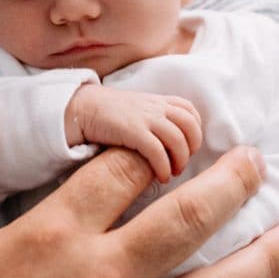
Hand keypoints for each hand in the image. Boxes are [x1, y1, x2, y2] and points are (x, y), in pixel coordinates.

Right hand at [67, 83, 202, 181]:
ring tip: (171, 173)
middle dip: (192, 148)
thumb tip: (174, 142)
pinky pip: (158, 152)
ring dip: (180, 161)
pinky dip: (164, 167)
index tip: (188, 147)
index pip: (190, 111)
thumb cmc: (111, 115)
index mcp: (159, 100)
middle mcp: (157, 107)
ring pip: (178, 140)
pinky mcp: (134, 131)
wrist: (84, 108)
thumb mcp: (139, 109)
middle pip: (190, 126)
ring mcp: (146, 118)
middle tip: (181, 164)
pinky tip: (161, 176)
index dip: (195, 132)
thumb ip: (157, 119)